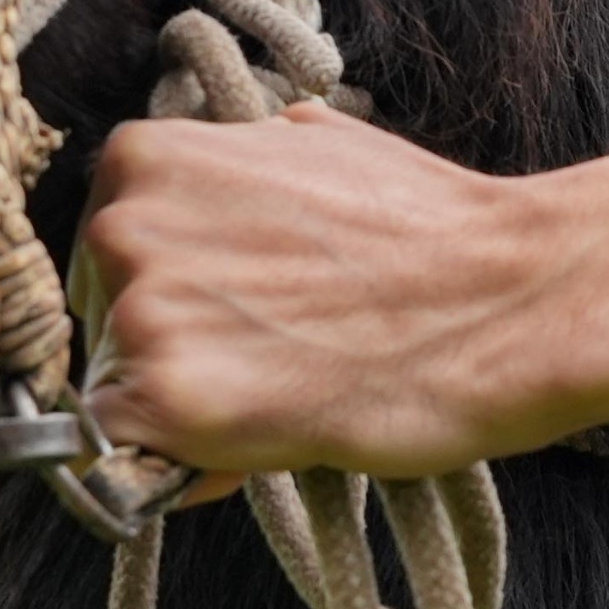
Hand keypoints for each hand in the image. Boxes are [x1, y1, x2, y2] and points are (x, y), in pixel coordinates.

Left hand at [79, 103, 608, 480]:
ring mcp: (141, 314)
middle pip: (102, 317)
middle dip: (173, 342)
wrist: (506, 296)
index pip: (107, 246)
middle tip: (274, 348)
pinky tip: (271, 429)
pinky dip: (192, 458)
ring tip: (291, 382)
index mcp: (144, 155)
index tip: (229, 308)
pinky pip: (134, 455)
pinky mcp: (168, 400)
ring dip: (190, 398)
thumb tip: (221, 194)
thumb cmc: (429, 227)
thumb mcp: (312, 149)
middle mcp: (123, 226)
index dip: (168, 287)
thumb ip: (237, 173)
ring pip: (122, 386)